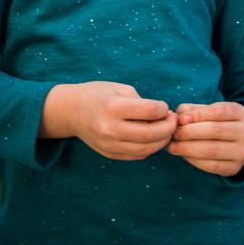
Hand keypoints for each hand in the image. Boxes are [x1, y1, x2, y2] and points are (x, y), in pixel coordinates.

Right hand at [42, 82, 176, 160]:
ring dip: (162, 141)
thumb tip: (162, 115)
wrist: (70, 111)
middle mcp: (110, 128)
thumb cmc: (97, 95)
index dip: (164, 109)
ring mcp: (109, 144)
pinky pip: (136, 156)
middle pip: (150, 134)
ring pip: (146, 149)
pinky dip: (149, 149)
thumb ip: (140, 101)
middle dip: (168, 128)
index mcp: (113, 107)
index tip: (164, 107)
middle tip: (172, 120)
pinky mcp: (109, 154)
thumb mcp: (118, 88)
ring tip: (165, 131)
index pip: (150, 111)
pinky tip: (152, 139)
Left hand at [167, 101, 243, 176]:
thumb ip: (194, 110)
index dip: (198, 114)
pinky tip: (184, 156)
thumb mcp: (209, 112)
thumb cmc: (217, 124)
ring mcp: (242, 152)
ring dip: (189, 148)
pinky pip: (213, 166)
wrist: (237, 145)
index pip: (219, 111)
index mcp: (240, 113)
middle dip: (191, 132)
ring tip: (174, 146)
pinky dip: (195, 161)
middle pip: (216, 130)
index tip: (180, 118)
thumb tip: (181, 115)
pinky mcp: (234, 168)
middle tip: (175, 134)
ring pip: (213, 150)